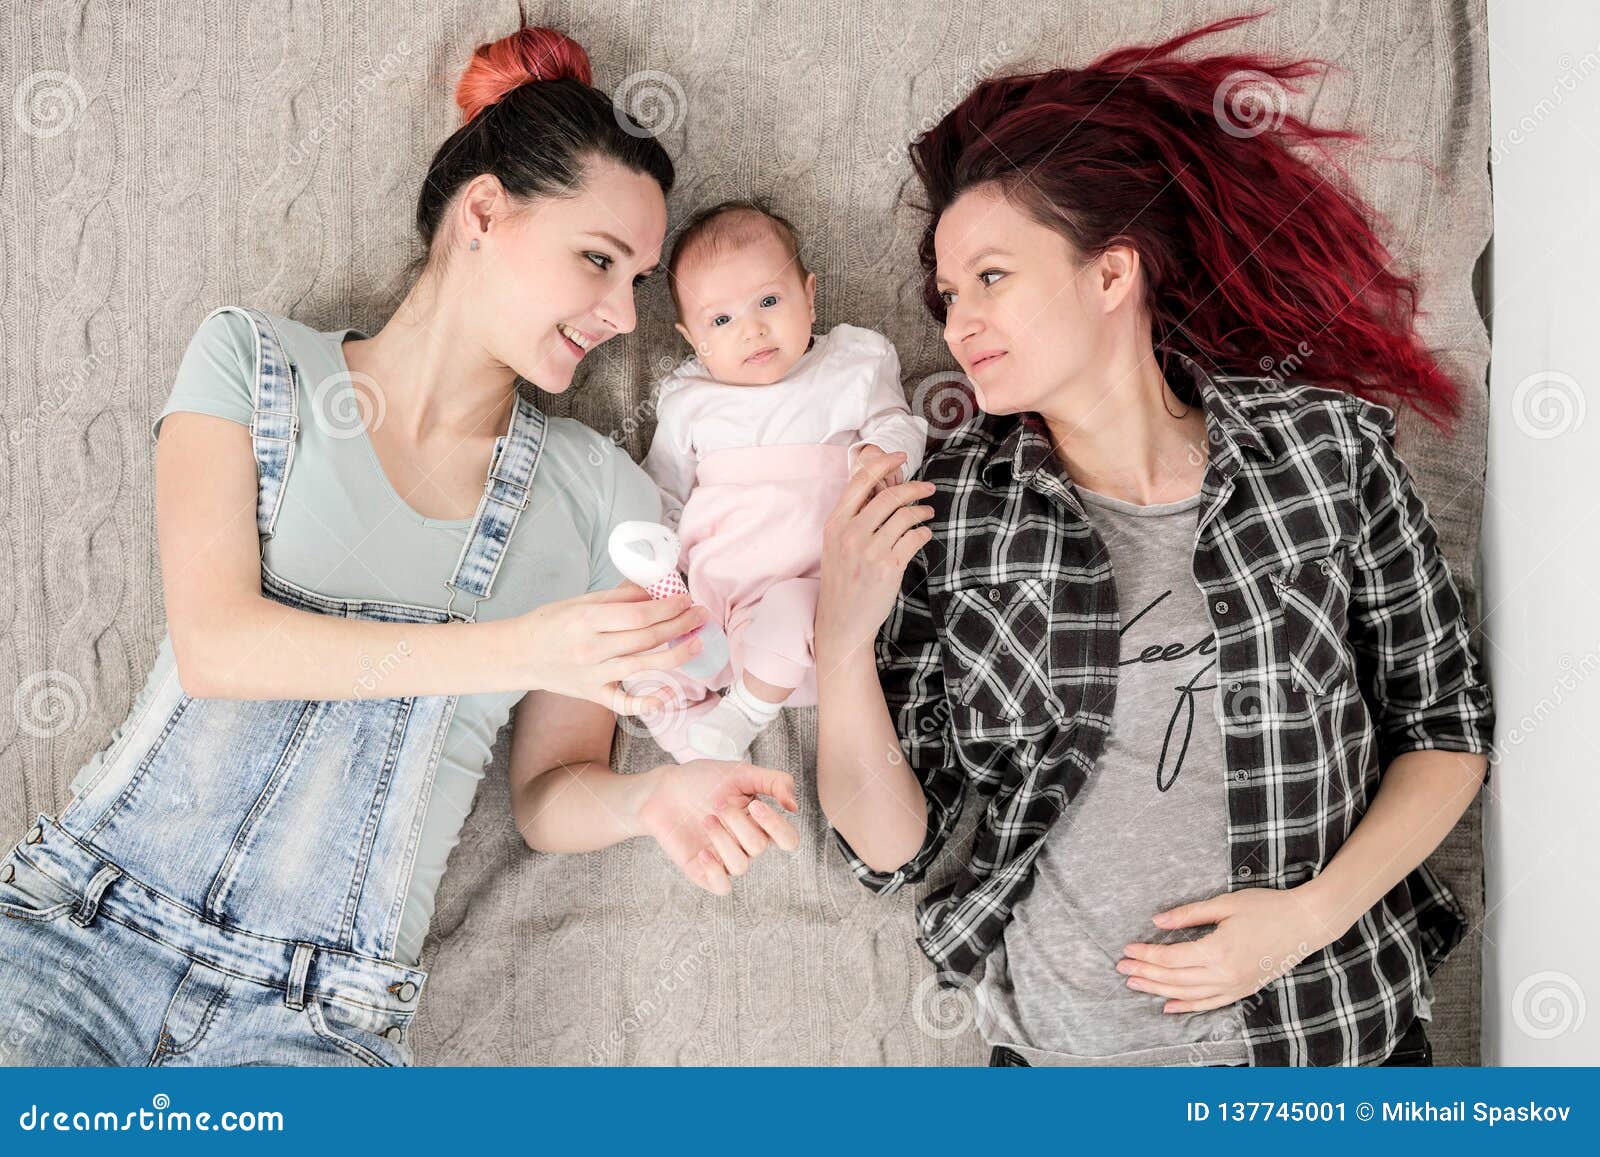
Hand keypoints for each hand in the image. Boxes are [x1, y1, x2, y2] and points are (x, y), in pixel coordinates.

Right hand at [517, 582, 710, 713]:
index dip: (668, 608)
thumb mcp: (578, 601)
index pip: (638, 615)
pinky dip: (646, 704)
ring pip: (642, 667)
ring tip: (697, 643)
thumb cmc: (549, 623)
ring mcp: (592, 675)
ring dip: (676, 655)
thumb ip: (616, 597)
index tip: (686, 600)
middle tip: (701, 616)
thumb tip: (652, 590)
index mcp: (587, 620)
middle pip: (646, 638)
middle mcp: (591, 649)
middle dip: (679, 625)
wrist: (517, 654)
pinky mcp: (592, 694)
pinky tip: (669, 697)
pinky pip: (623, 704)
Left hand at [632, 759, 800, 894]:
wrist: (662, 789)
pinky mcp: (701, 870)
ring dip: (723, 841)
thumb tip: (794, 806)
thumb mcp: (740, 772)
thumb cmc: (702, 780)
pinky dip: (715, 872)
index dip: (776, 826)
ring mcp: (723, 858)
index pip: (788, 840)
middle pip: (759, 847)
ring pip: (740, 866)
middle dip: (738, 823)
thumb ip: (773, 781)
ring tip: (706, 819)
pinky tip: (702, 852)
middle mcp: (745, 843)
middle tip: (718, 803)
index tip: (754, 805)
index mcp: (759, 822)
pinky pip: (721, 887)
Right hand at [817, 450, 936, 656]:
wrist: (842, 621)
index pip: (860, 481)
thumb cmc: (843, 581)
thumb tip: (877, 486)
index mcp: (835, 523)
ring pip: (905, 515)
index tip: (900, 457)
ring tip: (927, 514)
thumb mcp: (836, 544)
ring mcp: (869, 551)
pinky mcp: (888, 567)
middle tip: (927, 488)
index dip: (883, 463)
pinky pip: (915, 538)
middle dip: (915, 488)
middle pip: (889, 495)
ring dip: (922, 512)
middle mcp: (850, 534)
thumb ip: (852, 516)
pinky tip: (922, 535)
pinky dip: (923, 532)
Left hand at [1116, 884, 1342, 1012]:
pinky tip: (1168, 1006)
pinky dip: (1187, 1006)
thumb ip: (1189, 914)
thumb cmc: (1266, 908)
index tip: (1127, 949)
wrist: (1306, 924)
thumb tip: (1157, 920)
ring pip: (1188, 994)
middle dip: (1146, 973)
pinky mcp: (1244, 990)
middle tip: (1122, 968)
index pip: (1171, 958)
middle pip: (1175, 978)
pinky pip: (1210, 1003)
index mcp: (1218, 951)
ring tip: (1136, 984)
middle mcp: (1224, 974)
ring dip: (1159, 990)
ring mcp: (1235, 986)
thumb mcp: (1224, 904)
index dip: (1146, 955)